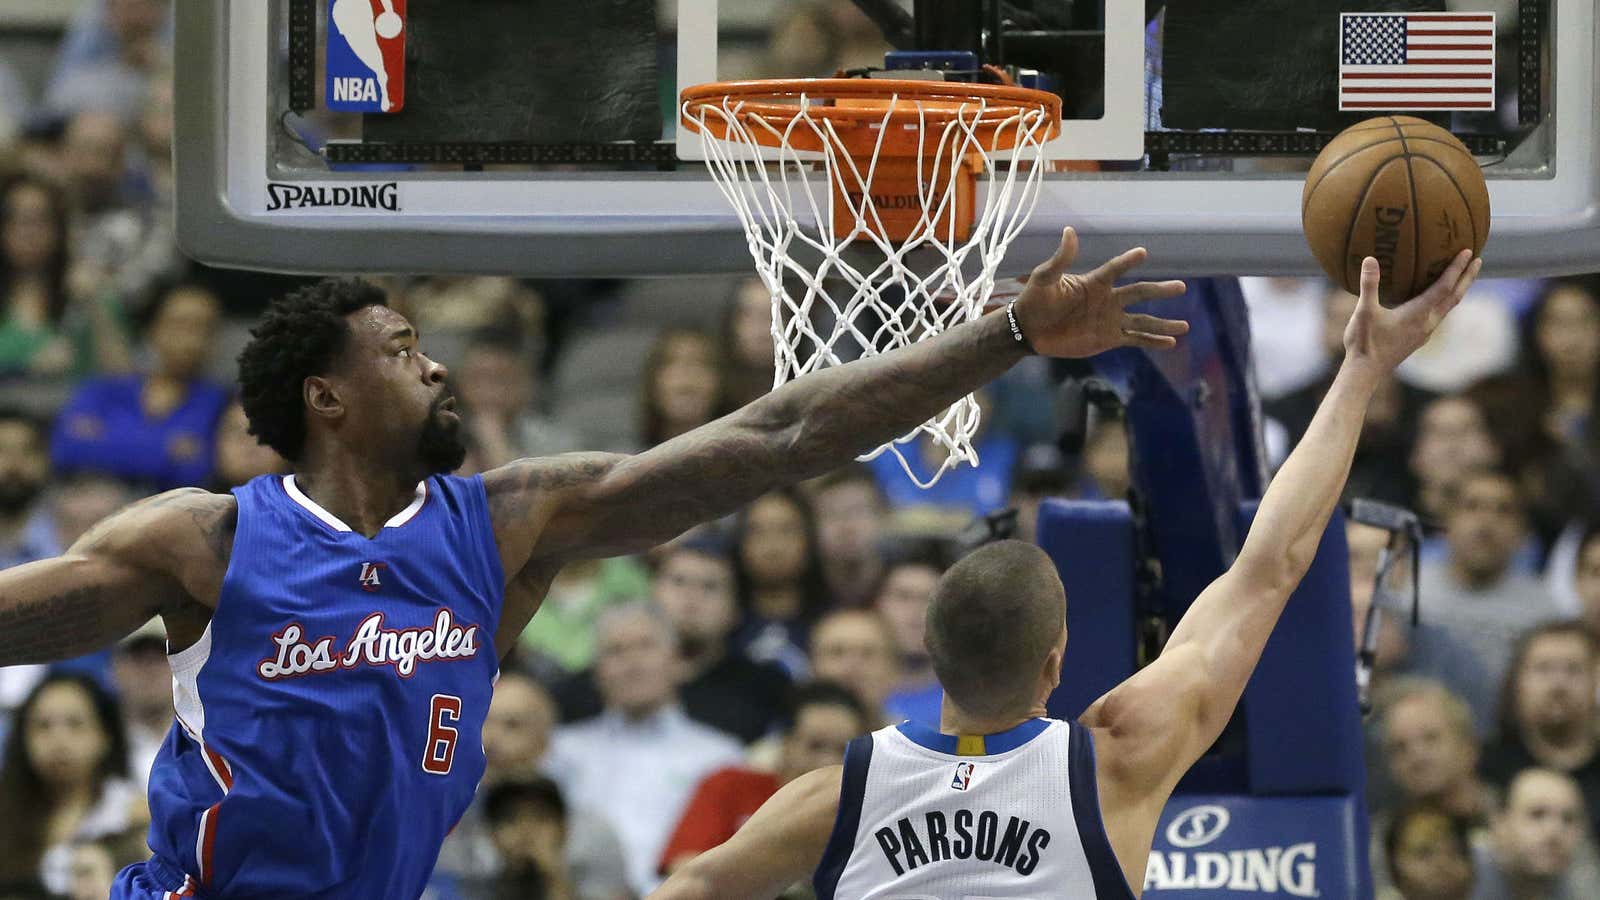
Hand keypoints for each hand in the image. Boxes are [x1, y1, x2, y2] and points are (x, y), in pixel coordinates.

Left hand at [1013, 227, 1189, 357]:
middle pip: (1139, 293)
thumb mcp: (1044, 278)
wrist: (1030, 329)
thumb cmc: (1035, 300)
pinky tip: (1171, 342)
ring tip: (1185, 325)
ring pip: (1143, 320)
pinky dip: (1153, 341)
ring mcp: (1111, 319)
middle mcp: (1108, 298)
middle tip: (1181, 287)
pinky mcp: (1109, 338)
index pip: (1115, 269)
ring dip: (1163, 323)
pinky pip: (1135, 339)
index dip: (1127, 261)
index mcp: (1095, 282)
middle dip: (1159, 291)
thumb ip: (1060, 259)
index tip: (1142, 253)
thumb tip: (1069, 231)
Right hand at [1342, 250, 1481, 375]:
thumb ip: (1369, 285)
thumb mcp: (1364, 312)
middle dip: (1467, 277)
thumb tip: (1370, 259)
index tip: (1467, 252)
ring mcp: (1425, 332)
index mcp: (1419, 314)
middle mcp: (1428, 323)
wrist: (1365, 372)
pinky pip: (1438, 315)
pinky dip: (1445, 301)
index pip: (1444, 287)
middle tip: (1477, 259)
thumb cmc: (1364, 343)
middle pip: (1454, 296)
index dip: (1456, 269)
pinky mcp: (1418, 338)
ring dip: (1458, 290)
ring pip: (1449, 307)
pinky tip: (1436, 300)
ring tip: (1462, 277)